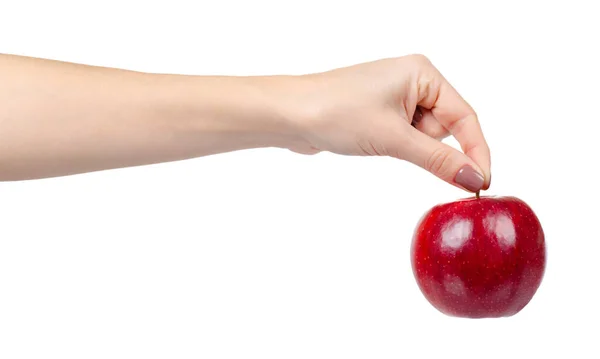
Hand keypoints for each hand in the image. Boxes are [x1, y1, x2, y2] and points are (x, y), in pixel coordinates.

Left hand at [285, 54, 490, 192]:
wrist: (289, 114)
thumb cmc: (336, 112)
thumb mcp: (394, 138)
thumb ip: (438, 159)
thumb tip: (473, 177)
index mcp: (422, 73)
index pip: (465, 116)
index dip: (476, 151)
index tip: (482, 181)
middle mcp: (412, 80)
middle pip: (445, 127)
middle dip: (428, 147)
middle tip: (398, 146)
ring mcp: (395, 97)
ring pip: (424, 136)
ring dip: (409, 148)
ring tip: (376, 138)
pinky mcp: (381, 114)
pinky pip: (405, 137)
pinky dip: (398, 147)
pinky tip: (372, 141)